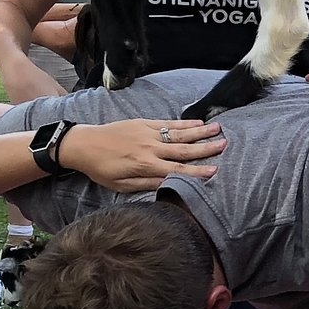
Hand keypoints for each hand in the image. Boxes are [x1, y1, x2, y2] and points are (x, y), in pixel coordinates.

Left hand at [58, 118, 223, 192]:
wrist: (83, 144)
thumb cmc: (101, 169)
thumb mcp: (121, 185)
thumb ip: (146, 184)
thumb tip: (169, 185)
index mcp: (145, 166)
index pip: (177, 170)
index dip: (197, 172)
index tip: (215, 171)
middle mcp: (150, 148)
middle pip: (183, 149)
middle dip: (205, 148)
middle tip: (225, 145)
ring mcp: (147, 133)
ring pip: (179, 134)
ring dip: (200, 132)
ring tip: (218, 130)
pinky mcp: (143, 123)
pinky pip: (167, 124)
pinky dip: (183, 123)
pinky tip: (197, 123)